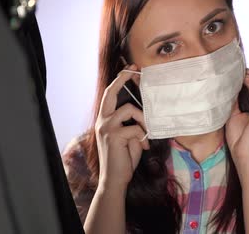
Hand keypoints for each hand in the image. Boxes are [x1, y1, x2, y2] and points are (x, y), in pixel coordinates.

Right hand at [95, 65, 149, 191]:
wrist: (114, 179)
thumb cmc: (123, 158)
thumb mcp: (128, 137)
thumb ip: (132, 124)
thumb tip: (144, 113)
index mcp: (105, 119)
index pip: (110, 95)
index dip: (120, 80)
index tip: (130, 69)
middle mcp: (102, 120)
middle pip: (111, 92)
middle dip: (123, 78)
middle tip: (134, 70)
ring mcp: (106, 127)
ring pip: (129, 109)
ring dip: (143, 120)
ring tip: (145, 134)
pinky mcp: (114, 135)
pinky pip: (136, 128)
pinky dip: (143, 137)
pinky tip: (144, 147)